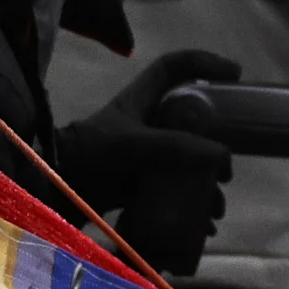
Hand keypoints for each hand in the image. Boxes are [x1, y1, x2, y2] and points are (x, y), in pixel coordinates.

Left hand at [58, 53, 244, 276]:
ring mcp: (146, 156)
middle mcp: (148, 125)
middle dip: (217, 149)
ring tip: (214, 209)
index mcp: (141, 101)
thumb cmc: (88, 156)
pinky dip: (193, 209)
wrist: (53, 192)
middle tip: (225, 171)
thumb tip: (221, 155)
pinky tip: (202, 225)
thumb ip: (174, 146)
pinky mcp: (142, 184)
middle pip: (195, 125)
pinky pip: (176, 192)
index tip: (236, 75)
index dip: (205, 63)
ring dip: (208, 187)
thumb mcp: (129, 144)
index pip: (175, 68)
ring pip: (190, 164)